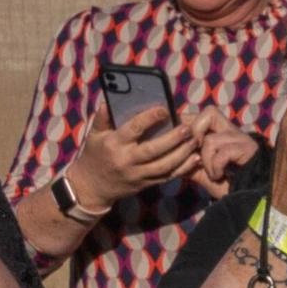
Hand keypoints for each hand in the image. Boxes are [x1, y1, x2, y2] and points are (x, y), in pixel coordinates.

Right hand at [69, 103, 200, 205]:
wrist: (91, 187)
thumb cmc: (94, 155)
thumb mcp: (94, 136)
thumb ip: (103, 118)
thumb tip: (107, 100)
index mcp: (113, 144)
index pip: (134, 129)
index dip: (150, 118)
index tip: (165, 109)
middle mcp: (126, 160)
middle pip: (153, 149)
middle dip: (173, 138)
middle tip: (188, 127)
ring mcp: (137, 174)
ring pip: (164, 165)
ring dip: (183, 153)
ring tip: (195, 140)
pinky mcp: (145, 184)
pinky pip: (167, 177)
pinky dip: (183, 168)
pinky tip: (195, 158)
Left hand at [184, 106, 261, 192]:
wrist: (252, 196)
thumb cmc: (229, 183)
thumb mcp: (203, 172)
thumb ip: (189, 163)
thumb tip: (170, 156)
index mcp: (222, 133)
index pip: (202, 114)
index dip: (188, 122)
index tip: (178, 138)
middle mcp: (232, 131)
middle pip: (210, 112)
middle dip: (195, 132)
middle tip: (194, 151)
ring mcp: (241, 139)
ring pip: (211, 138)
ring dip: (206, 159)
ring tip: (212, 173)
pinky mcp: (248, 149)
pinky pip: (223, 152)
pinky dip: (216, 166)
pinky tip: (219, 176)